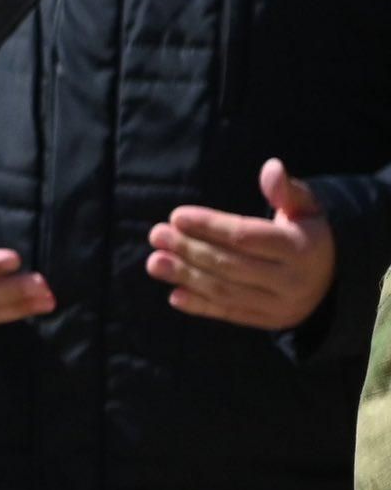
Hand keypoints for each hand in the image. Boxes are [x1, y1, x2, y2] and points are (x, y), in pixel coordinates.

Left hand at [150, 159, 338, 333]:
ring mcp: (282, 305)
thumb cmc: (307, 231)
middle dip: (190, 249)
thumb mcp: (305, 207)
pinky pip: (232, 314)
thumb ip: (286, 190)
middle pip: (231, 264)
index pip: (246, 236)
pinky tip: (175, 295)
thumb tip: (272, 167)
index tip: (176, 216)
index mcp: (301, 248)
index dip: (210, 226)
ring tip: (154, 262)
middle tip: (156, 235)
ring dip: (186, 277)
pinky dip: (201, 307)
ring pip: (227, 291)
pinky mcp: (271, 321)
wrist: (335, 277)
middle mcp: (293, 280)